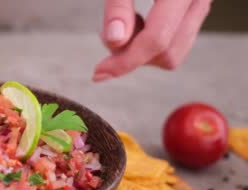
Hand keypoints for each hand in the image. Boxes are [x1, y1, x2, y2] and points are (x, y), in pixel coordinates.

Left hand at [93, 0, 212, 81]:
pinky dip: (152, 40)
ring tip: (128, 21)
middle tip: (113, 30)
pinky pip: (176, 41)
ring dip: (142, 48)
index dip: (125, 62)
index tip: (98, 73)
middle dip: (133, 54)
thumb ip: (117, 6)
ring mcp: (200, 4)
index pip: (156, 40)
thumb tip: (114, 42)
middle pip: (167, 54)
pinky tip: (140, 20)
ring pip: (174, 53)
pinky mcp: (195, 9)